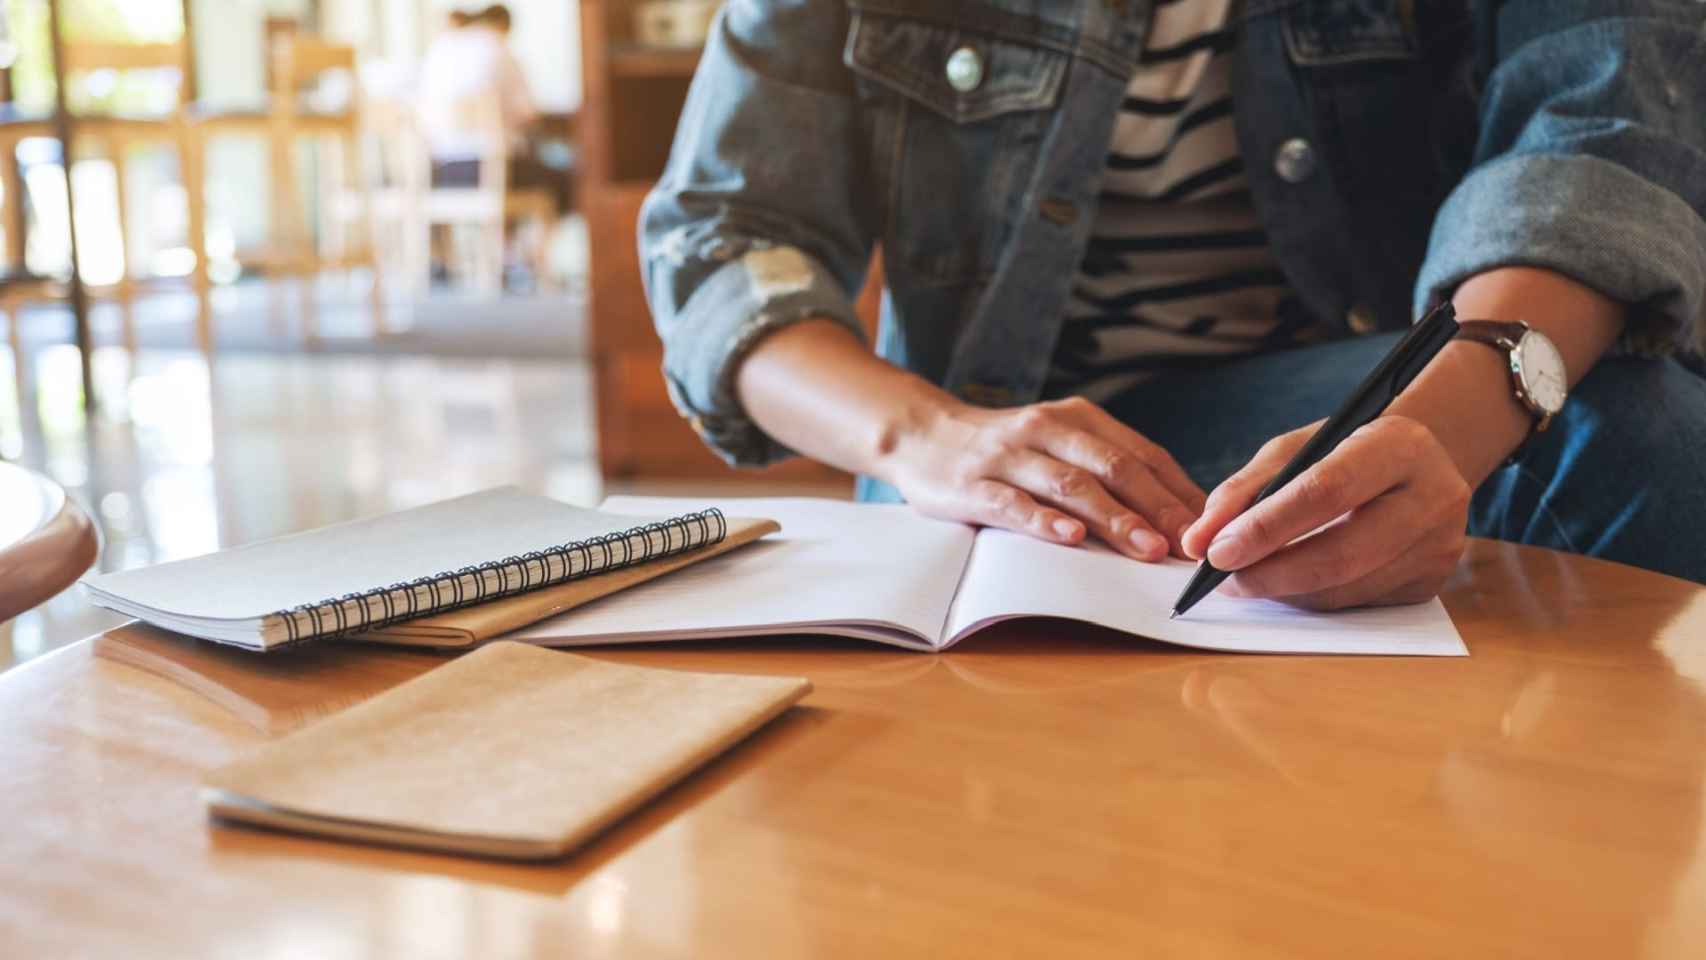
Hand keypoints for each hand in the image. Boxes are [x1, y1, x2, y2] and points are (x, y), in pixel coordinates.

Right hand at [877, 396, 1207, 560]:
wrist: (922, 435)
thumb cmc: (1004, 450)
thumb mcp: (1059, 443)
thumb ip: (1106, 467)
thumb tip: (1175, 512)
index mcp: (1078, 418)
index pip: (1141, 453)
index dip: (1179, 490)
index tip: (1212, 526)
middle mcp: (1048, 429)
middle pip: (1114, 467)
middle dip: (1157, 507)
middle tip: (1191, 543)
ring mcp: (1010, 456)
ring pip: (1071, 485)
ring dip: (1114, 518)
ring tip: (1147, 548)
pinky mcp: (973, 484)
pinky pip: (1013, 503)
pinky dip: (1044, 520)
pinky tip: (1070, 537)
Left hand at [1180, 416, 1470, 608]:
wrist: (1423, 462)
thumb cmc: (1348, 450)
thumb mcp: (1297, 449)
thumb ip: (1245, 489)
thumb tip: (1198, 540)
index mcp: (1399, 446)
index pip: (1326, 491)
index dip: (1266, 527)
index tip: (1216, 551)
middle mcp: (1432, 497)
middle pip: (1340, 553)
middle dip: (1270, 573)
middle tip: (1223, 581)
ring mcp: (1439, 546)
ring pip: (1345, 588)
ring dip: (1285, 592)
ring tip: (1245, 581)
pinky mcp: (1431, 583)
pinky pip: (1357, 603)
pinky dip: (1311, 599)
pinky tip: (1286, 584)